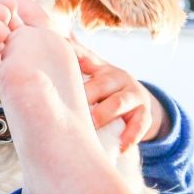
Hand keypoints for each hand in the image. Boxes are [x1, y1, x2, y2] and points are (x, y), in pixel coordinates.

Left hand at [70, 37, 166, 151]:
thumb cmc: (104, 90)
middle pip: (101, 84)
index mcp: (100, 67)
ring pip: (119, 102)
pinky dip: (130, 136)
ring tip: (91, 125)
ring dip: (104, 114)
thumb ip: (73, 70)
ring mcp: (133, 94)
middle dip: (86, 96)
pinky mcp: (145, 112)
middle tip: (70, 108)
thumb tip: (48, 51)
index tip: (62, 47)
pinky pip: (140, 123)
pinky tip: (120, 146)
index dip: (74, 52)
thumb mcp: (91, 77)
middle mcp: (118, 77)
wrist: (138, 100)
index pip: (85, 56)